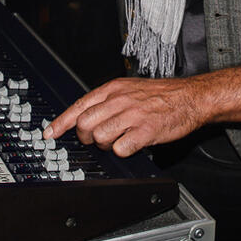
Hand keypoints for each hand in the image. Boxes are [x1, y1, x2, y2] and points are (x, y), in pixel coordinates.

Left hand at [45, 76, 209, 156]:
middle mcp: (120, 100)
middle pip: (85, 124)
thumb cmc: (162, 95)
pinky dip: (122, 151)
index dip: (61, 123)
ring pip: (100, 137)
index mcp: (114, 89)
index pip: (79, 106)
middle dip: (87, 138)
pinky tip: (132, 144)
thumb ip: (107, 101)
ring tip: (119, 140)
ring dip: (106, 145)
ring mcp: (132, 115)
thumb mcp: (130, 89)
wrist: (190, 98)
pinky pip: (120, 148)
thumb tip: (85, 116)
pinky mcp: (145, 131)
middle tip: (97, 140)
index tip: (49, 134)